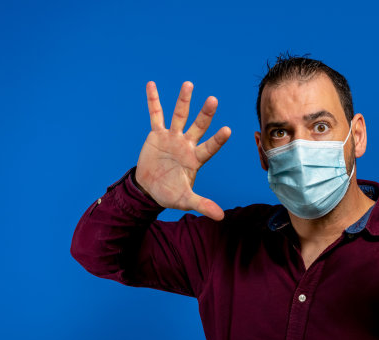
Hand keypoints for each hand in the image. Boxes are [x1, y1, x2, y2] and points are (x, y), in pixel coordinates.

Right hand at [135, 81, 230, 219]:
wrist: (149, 189)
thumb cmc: (170, 194)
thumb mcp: (186, 201)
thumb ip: (202, 205)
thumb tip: (221, 216)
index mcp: (196, 159)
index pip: (210, 147)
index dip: (217, 139)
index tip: (228, 130)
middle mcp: (187, 144)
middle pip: (198, 126)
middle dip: (204, 114)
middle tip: (213, 100)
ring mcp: (172, 137)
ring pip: (179, 116)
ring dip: (183, 101)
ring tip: (189, 84)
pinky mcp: (157, 134)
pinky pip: (155, 115)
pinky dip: (153, 100)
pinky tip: (151, 84)